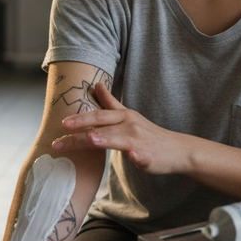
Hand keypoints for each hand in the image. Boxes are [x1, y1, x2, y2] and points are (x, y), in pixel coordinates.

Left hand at [52, 83, 188, 174]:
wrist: (178, 150)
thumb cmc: (149, 134)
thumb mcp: (128, 115)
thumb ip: (110, 102)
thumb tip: (97, 84)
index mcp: (123, 116)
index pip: (98, 114)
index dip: (80, 116)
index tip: (62, 121)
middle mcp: (129, 125)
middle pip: (102, 124)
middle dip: (82, 126)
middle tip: (63, 129)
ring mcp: (139, 140)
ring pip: (119, 139)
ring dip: (105, 138)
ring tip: (91, 138)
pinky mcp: (149, 156)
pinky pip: (143, 155)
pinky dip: (138, 155)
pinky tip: (133, 156)